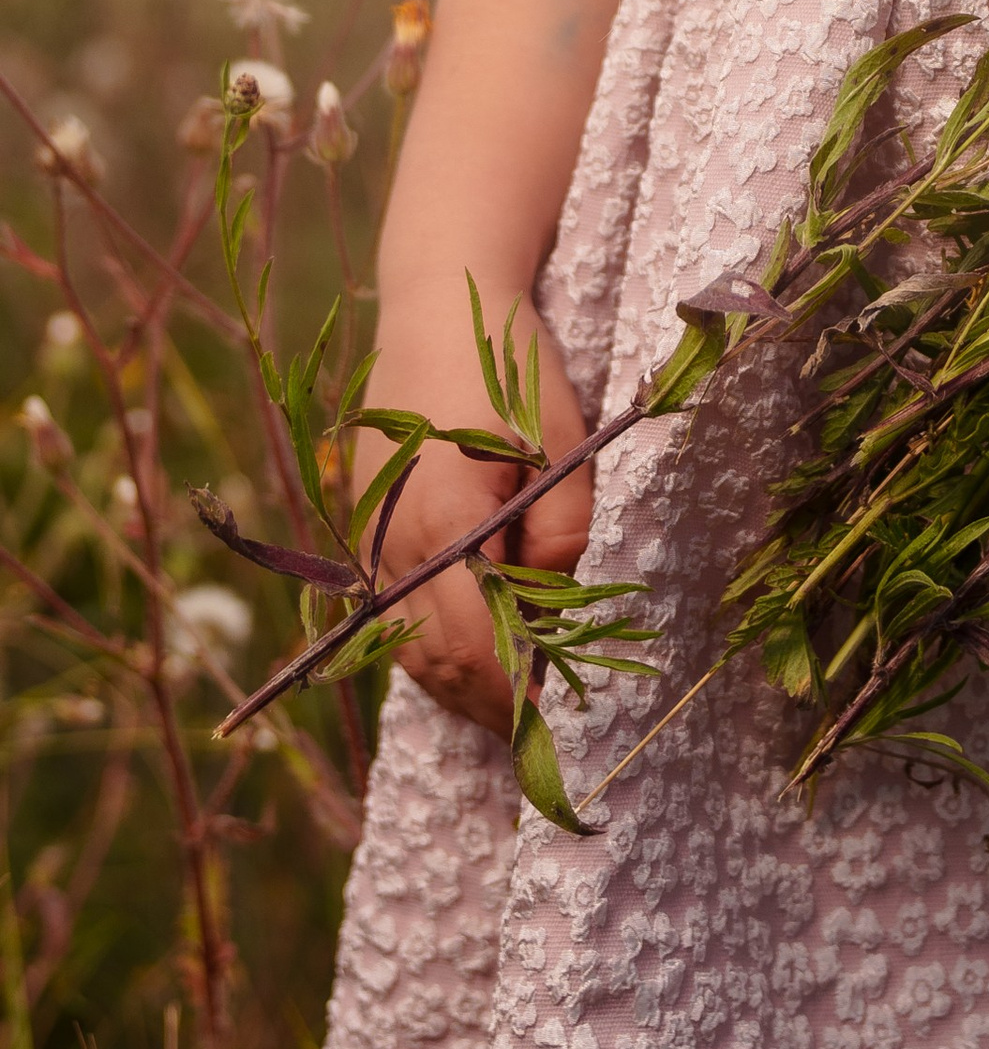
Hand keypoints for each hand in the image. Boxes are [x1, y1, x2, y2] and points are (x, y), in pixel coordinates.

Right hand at [359, 290, 593, 741]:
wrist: (434, 312)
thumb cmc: (506, 372)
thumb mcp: (560, 441)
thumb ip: (562, 529)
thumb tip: (553, 603)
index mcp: (441, 524)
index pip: (474, 643)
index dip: (512, 690)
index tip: (549, 720)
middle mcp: (391, 545)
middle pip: (435, 657)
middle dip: (485, 703)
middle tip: (534, 736)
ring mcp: (370, 542)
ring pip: (405, 646)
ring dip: (454, 686)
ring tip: (506, 712)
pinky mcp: (365, 533)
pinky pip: (392, 615)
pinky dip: (428, 651)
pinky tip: (468, 661)